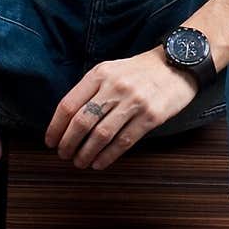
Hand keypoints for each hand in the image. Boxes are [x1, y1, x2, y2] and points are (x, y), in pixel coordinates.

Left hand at [44, 48, 197, 170]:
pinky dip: (107, 156)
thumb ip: (91, 90)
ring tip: (79, 162)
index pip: (69, 104)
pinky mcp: (151, 117)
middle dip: (68, 143)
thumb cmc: (140, 71)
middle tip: (63, 155)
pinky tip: (99, 163)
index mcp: (99, 74)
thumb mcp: (111, 70)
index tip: (50, 141)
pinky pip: (123, 142)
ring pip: (101, 135)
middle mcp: (114, 87)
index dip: (56, 127)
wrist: (177, 64)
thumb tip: (68, 120)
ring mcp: (134, 102)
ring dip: (86, 153)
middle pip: (82, 122)